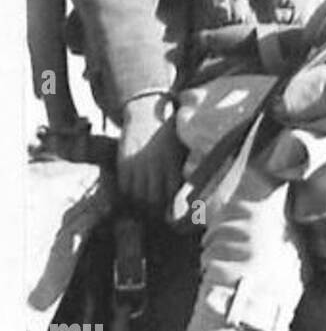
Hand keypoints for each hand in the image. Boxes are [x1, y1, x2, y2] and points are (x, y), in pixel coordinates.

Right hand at [118, 93, 182, 208]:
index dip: (174, 208)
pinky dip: (129, 196)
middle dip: (158, 211)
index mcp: (171, 160)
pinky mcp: (122, 162)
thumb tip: (198, 190)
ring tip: (150, 211)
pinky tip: (136, 198)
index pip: (172, 193)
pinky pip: (124, 187)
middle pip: (153, 199)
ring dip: (143, 206)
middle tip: (162, 217)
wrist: (144, 113)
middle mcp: (153, 163)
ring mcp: (136, 164)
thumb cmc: (170, 133)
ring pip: (137, 196)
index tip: (177, 215)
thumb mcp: (183, 147)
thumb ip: (188, 166)